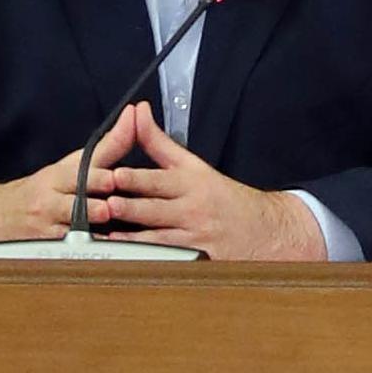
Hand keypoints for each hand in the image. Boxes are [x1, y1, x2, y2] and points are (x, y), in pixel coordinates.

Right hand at [0, 102, 154, 247]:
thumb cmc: (44, 189)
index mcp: (60, 177)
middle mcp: (51, 201)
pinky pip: (64, 255)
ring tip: (109, 238)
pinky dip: (81, 257)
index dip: (97, 178)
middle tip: (108, 209)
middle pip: (73, 204)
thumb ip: (109, 146)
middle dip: (92, 207)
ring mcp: (46, 229)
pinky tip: (98, 259)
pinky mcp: (43, 252)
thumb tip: (134, 114)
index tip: (113, 179)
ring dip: (90, 236)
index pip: (79, 175)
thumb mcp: (71, 165)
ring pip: (68, 233)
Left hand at [82, 113, 328, 261]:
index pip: (159, 179)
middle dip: (130, 207)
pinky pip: (169, 261)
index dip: (136, 179)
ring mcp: (196, 237)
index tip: (114, 174)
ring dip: (131, 238)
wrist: (267, 230)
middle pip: (156, 209)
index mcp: (191, 182)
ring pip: (159, 238)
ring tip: (106, 236)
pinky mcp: (199, 260)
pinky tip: (128, 260)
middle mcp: (193, 209)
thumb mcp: (194, 165)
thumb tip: (137, 111)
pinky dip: (147, 260)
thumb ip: (160, 142)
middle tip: (105, 204)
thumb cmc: (224, 196)